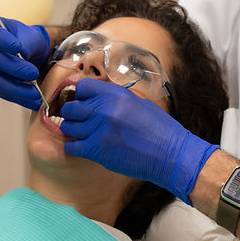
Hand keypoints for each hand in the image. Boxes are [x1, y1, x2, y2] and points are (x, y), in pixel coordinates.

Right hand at [0, 17, 49, 109]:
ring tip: (35, 93)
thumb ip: (26, 43)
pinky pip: (0, 92)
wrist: (27, 54)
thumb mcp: (30, 36)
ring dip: (17, 89)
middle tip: (33, 73)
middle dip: (15, 69)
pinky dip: (17, 98)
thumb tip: (22, 56)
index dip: (3, 40)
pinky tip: (32, 101)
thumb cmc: (27, 41)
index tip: (17, 47)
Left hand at [60, 80, 217, 203]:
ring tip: (83, 134)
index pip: (82, 87)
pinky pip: (72, 146)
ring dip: (73, 131)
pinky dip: (75, 148)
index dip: (81, 95)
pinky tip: (84, 147)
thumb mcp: (139, 103)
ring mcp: (99, 130)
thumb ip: (116, 99)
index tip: (84, 102)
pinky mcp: (97, 150)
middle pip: (71, 107)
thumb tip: (99, 98)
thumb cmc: (160, 130)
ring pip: (68, 127)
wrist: (170, 154)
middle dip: (73, 114)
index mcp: (115, 94)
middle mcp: (104, 109)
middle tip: (80, 120)